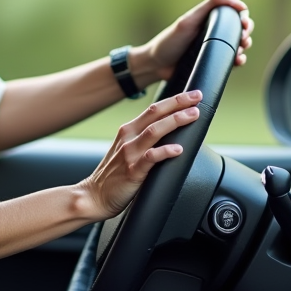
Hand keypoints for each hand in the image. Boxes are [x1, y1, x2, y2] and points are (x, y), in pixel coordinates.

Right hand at [78, 90, 202, 219]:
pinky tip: (177, 149)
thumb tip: (172, 134)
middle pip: (155, 114)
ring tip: (192, 115)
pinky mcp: (132, 171)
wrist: (94, 196)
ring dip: (175, 121)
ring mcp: (129, 154)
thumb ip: (144, 140)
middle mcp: (128, 138)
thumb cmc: (113, 175)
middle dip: (178, 103)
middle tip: (197, 98)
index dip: (175, 100)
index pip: (154, 109)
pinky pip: (150, 158)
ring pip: (154, 131)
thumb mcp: (127, 150)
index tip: (193, 94)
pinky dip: (164, 152)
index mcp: (128, 130)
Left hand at [135, 0, 253, 83]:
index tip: (245, 23)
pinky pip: (230, 60)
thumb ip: (208, 6)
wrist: (156, 66)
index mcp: (209, 18)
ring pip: (238, 44)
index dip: (243, 16)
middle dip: (246, 32)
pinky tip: (238, 61)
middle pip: (239, 28)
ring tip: (241, 50)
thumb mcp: (188, 20)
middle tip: (244, 38)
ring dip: (244, 46)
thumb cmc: (169, 41)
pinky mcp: (212, 61)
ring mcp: (213, 46)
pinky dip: (238, 60)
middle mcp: (213, 31)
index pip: (233, 12)